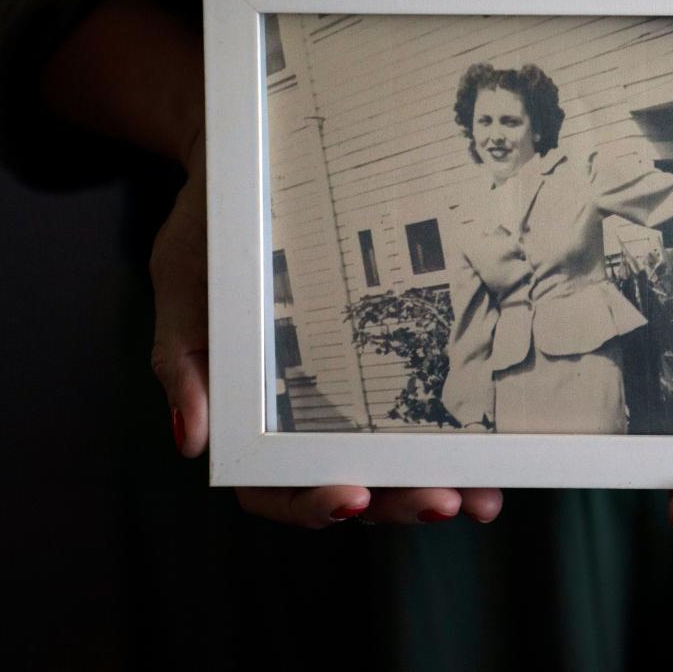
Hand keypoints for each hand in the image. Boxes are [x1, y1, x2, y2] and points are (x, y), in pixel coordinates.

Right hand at [148, 134, 503, 527]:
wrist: (250, 169)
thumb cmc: (208, 233)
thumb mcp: (183, 289)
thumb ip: (185, 364)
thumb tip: (192, 441)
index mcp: (246, 414)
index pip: (270, 485)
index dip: (309, 502)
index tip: (350, 496)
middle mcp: (301, 417)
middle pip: (348, 483)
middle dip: (396, 501)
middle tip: (445, 500)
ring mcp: (347, 396)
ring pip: (390, 463)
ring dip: (435, 485)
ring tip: (482, 498)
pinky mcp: (385, 362)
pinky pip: (419, 412)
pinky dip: (452, 438)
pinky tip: (489, 452)